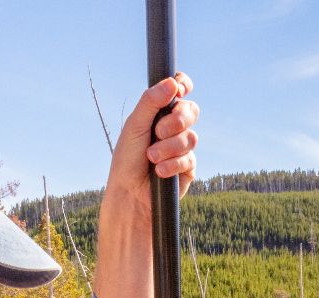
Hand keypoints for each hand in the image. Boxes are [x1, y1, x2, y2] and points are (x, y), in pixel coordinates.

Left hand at [111, 73, 198, 198]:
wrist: (129, 193)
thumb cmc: (127, 160)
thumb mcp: (135, 126)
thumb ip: (151, 102)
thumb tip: (172, 82)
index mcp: (159, 113)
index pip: (178, 91)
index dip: (183, 85)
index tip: (180, 88)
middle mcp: (173, 128)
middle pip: (191, 111)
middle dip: (177, 120)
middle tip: (159, 132)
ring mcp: (182, 147)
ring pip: (192, 137)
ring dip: (170, 147)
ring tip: (151, 157)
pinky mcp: (188, 168)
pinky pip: (190, 159)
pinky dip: (173, 164)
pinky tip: (160, 172)